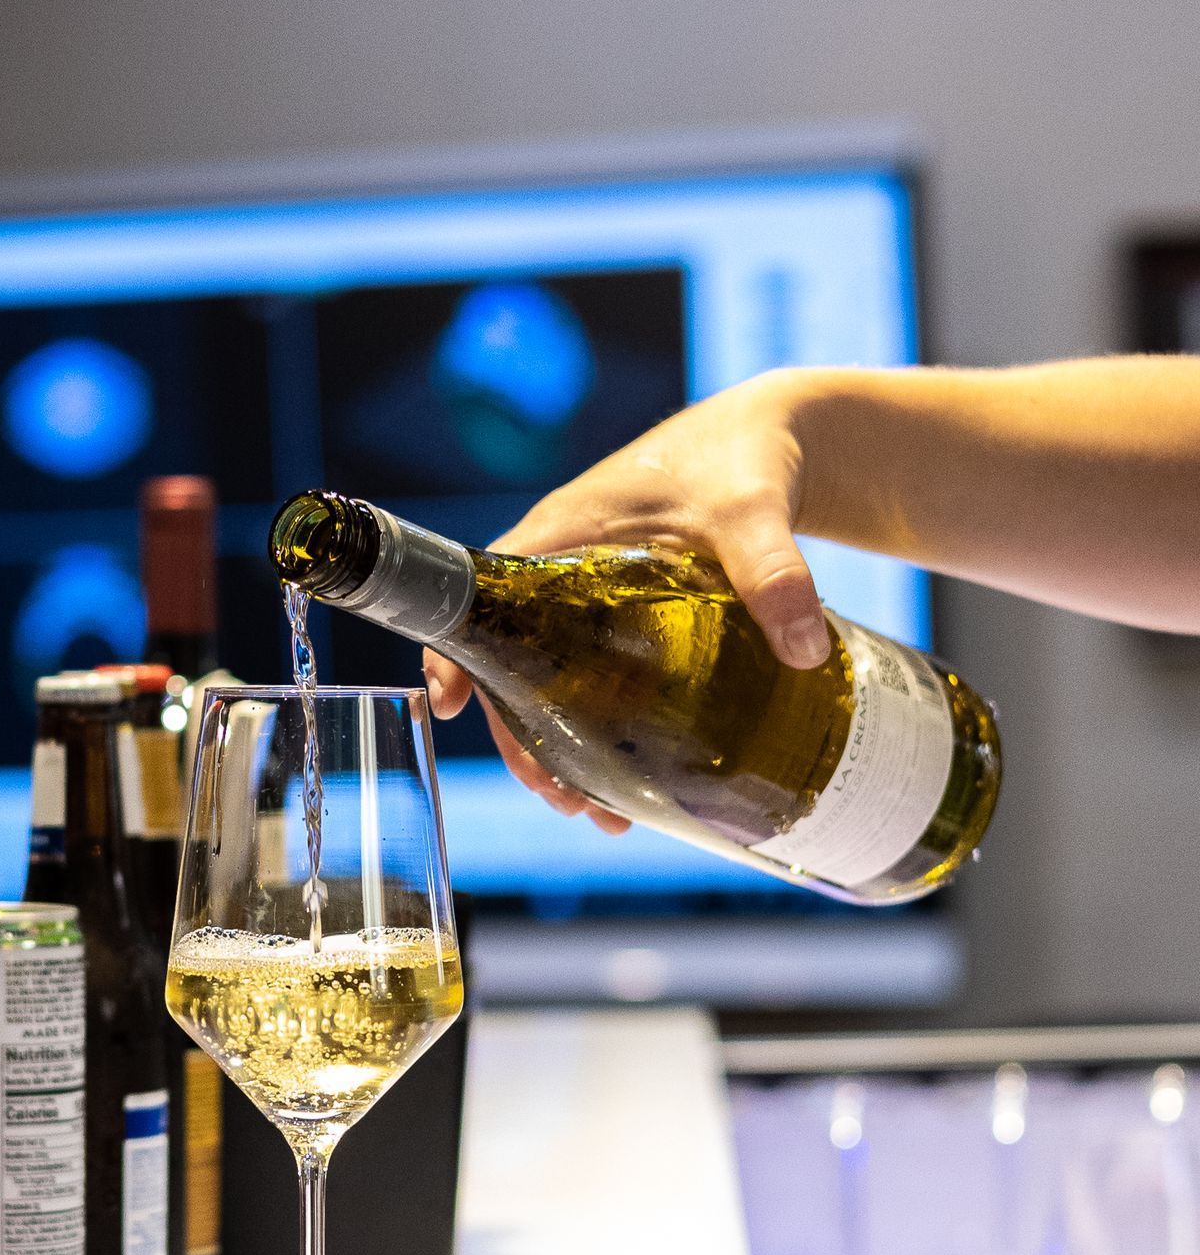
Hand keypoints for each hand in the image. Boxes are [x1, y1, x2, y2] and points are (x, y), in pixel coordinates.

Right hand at [423, 370, 827, 824]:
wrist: (782, 442)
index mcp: (562, 535)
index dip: (459, 650)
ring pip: (553, 686)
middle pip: (514, 664)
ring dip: (564, 751)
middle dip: (525, 736)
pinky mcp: (631, 624)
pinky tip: (634, 783)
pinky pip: (596, 685)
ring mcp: (594, 604)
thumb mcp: (752, 509)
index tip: (450, 703)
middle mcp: (564, 573)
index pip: (483, 596)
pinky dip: (603, 735)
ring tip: (599, 812)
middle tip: (563, 796)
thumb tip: (803, 652)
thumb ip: (774, 570)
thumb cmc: (744, 455)